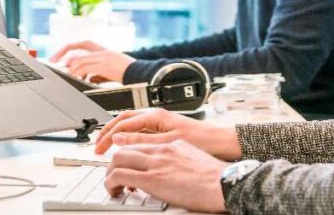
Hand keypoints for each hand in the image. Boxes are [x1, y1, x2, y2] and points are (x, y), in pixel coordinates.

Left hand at [50, 41, 134, 82]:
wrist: (143, 74)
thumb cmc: (130, 74)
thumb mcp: (113, 71)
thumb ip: (99, 73)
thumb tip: (89, 79)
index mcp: (104, 51)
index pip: (84, 43)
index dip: (71, 47)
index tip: (61, 55)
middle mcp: (102, 51)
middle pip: (78, 48)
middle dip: (63, 54)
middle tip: (54, 62)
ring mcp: (103, 57)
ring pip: (80, 59)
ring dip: (70, 68)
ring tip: (66, 75)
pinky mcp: (105, 65)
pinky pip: (86, 68)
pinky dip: (79, 73)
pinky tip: (76, 79)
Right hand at [95, 108, 242, 160]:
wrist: (221, 141)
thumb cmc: (201, 140)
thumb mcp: (167, 143)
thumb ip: (141, 140)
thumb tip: (119, 138)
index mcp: (155, 115)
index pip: (122, 123)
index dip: (107, 136)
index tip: (98, 148)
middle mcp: (156, 115)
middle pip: (124, 120)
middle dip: (107, 131)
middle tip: (97, 145)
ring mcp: (160, 121)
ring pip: (131, 124)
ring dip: (117, 133)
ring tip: (107, 145)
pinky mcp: (164, 128)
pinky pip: (140, 129)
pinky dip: (128, 136)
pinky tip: (126, 146)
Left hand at [105, 140, 227, 212]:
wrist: (223, 183)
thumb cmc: (216, 178)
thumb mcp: (195, 160)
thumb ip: (179, 160)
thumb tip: (172, 171)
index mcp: (173, 144)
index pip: (142, 142)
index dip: (129, 153)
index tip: (125, 164)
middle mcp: (162, 150)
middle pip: (126, 148)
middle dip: (114, 162)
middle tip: (113, 175)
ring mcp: (156, 163)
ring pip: (118, 159)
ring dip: (110, 173)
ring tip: (112, 185)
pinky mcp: (152, 179)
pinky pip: (120, 175)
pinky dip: (111, 182)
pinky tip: (114, 190)